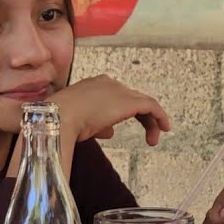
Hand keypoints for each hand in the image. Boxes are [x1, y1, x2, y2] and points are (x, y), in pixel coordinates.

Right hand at [49, 74, 172, 146]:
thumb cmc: (63, 121)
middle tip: (148, 135)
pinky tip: (163, 129)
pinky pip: (151, 107)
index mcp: (94, 85)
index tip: (119, 127)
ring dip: (152, 121)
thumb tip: (111, 132)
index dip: (123, 112)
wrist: (60, 116)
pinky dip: (160, 117)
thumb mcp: (82, 123)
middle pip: (133, 99)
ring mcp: (120, 91)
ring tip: (154, 139)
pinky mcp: (130, 101)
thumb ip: (99, 126)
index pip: (116, 97)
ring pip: (144, 103)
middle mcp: (109, 84)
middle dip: (142, 117)